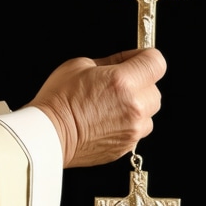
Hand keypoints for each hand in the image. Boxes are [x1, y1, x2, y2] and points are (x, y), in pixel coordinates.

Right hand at [27, 48, 166, 167]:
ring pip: (148, 113)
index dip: (145, 58)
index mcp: (122, 81)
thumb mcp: (79, 65)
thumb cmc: (58, 101)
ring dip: (136, 107)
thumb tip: (124, 62)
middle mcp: (133, 106)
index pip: (156, 62)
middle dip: (140, 84)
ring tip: (111, 106)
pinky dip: (127, 124)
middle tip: (118, 85)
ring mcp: (132, 129)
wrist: (49, 135)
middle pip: (154, 89)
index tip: (137, 60)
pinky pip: (137, 131)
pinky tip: (106, 120)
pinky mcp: (126, 146)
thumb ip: (109, 62)